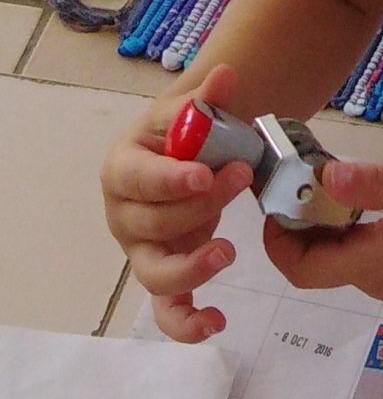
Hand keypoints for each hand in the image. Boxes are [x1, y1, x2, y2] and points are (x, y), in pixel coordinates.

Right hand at [101, 65, 253, 341]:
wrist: (195, 163)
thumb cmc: (188, 140)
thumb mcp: (195, 115)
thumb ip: (208, 100)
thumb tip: (226, 74)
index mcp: (124, 169)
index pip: (138, 178)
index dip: (170, 179)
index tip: (205, 173)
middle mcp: (125, 215)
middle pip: (154, 222)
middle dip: (201, 205)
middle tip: (242, 178)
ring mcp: (144, 251)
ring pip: (154, 272)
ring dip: (190, 267)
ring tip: (229, 252)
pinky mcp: (166, 277)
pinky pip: (168, 311)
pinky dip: (186, 323)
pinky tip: (217, 323)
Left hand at [263, 155, 382, 299]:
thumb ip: (373, 183)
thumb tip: (325, 180)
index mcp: (376, 265)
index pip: (303, 270)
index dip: (277, 241)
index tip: (276, 197)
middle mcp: (377, 282)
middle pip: (315, 265)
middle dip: (296, 226)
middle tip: (296, 178)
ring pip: (336, 259)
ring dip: (320, 226)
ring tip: (322, 181)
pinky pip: (358, 255)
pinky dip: (343, 230)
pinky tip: (353, 197)